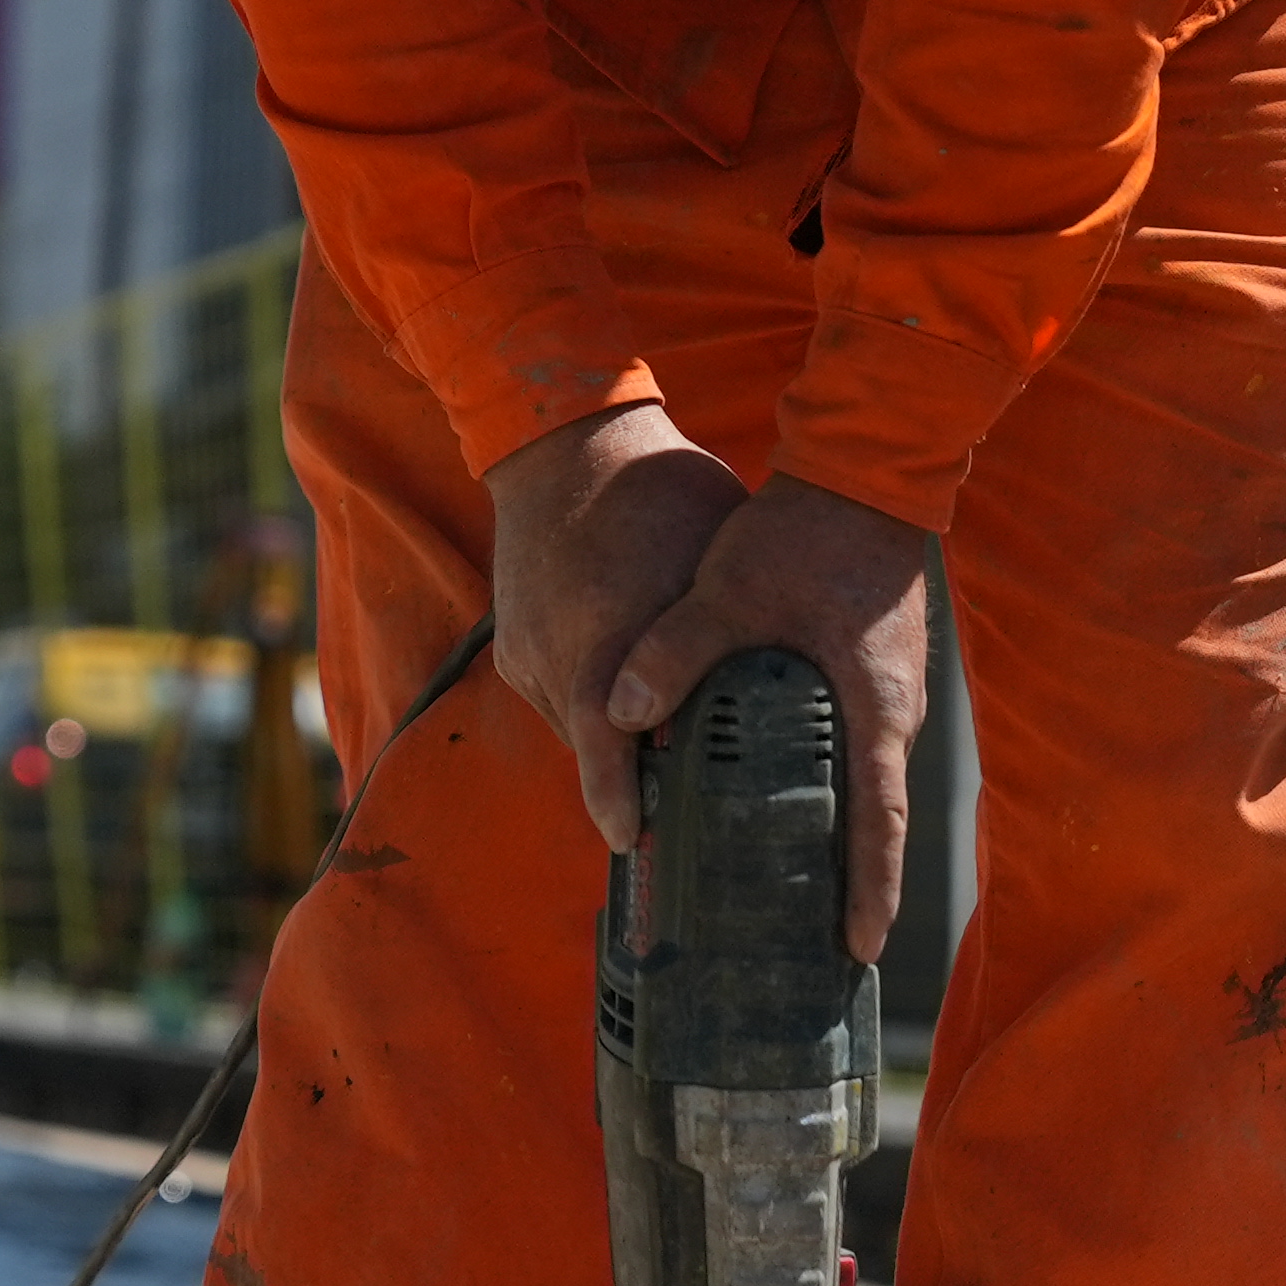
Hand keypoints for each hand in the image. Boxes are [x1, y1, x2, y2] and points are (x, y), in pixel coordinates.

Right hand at [482, 400, 748, 853]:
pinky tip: (628, 706)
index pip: (609, 751)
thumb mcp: (710, 563)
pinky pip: (557, 702)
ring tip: (657, 772)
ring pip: (576, 730)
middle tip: (670, 826)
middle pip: (594, 753)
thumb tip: (771, 708)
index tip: (640, 842)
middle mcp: (560, 655)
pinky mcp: (514, 648)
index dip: (622, 805)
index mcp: (612, 635)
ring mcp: (529, 654)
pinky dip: (592, 709)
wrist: (564, 444)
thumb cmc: (664, 495)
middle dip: (628, 787)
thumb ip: (720, 640)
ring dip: (614, 749)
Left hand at [603, 475, 932, 961]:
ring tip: (800, 894)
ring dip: (838, 838)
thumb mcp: (732, 588)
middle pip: (874, 818)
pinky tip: (783, 807)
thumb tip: (620, 711)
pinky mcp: (870, 672)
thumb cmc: (808, 530)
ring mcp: (887, 693)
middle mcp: (893, 713)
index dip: (870, 889)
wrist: (864, 469)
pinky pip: (851, 750)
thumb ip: (674, 649)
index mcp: (874, 709)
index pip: (879, 821)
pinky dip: (828, 790)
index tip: (860, 947)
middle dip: (851, 884)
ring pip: (863, 785)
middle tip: (820, 945)